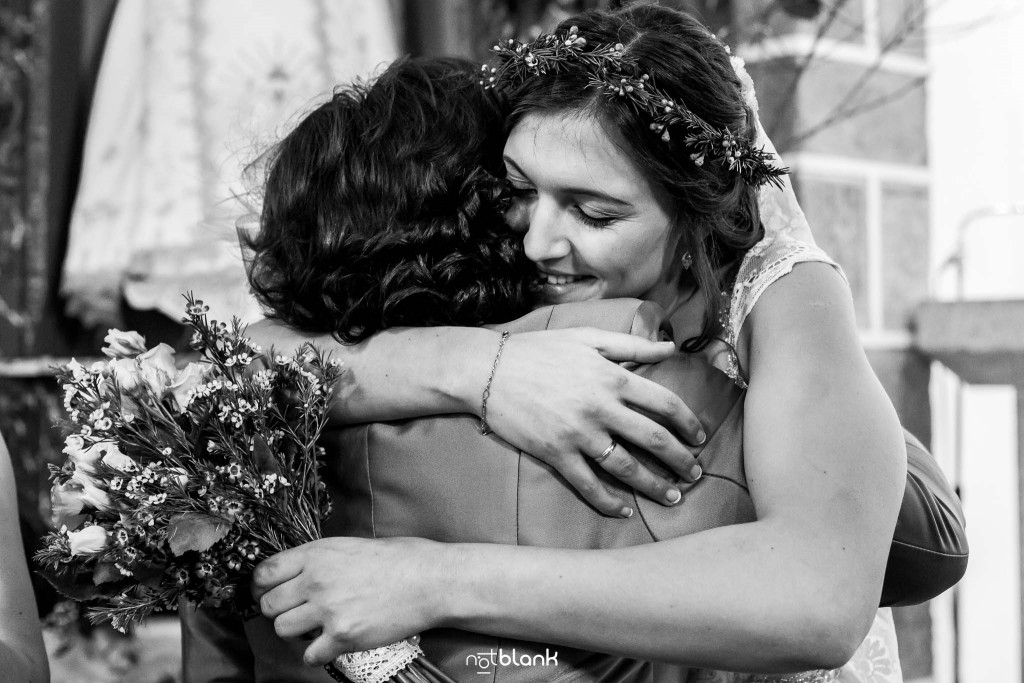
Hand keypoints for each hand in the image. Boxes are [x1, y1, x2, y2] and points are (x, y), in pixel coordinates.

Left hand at [252, 537, 444, 666]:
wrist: (432, 581)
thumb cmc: (400, 559)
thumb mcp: (352, 545)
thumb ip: (320, 559)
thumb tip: (296, 574)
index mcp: (318, 554)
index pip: (264, 573)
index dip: (261, 586)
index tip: (267, 593)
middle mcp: (317, 581)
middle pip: (269, 605)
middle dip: (280, 610)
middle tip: (298, 611)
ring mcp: (328, 611)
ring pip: (283, 630)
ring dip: (297, 631)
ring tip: (317, 626)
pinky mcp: (343, 637)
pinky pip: (309, 655)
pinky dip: (318, 653)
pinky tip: (332, 642)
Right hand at [486, 328, 705, 517]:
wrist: (487, 370)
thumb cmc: (538, 350)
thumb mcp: (587, 338)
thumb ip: (631, 344)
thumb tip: (670, 347)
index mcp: (613, 377)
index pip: (665, 404)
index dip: (688, 423)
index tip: (700, 437)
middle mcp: (601, 407)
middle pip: (654, 440)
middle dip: (681, 461)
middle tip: (695, 475)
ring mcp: (578, 434)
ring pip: (627, 468)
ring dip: (654, 486)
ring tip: (673, 498)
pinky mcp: (555, 454)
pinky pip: (588, 485)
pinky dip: (608, 502)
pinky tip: (624, 510)